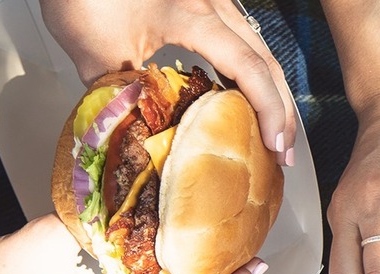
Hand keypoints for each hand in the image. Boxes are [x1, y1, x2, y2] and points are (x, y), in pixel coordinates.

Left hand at [39, 0, 294, 165]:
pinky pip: (239, 44)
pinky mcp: (202, 6)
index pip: (247, 66)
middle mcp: (212, 5)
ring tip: (274, 133)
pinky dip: (250, 77)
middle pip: (265, 60)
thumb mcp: (96, 52)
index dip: (268, 107)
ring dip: (271, 93)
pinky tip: (246, 101)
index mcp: (192, 15)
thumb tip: (139, 141)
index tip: (274, 146)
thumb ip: (122, 99)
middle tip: (284, 152)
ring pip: (258, 51)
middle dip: (281, 109)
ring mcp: (211, 3)